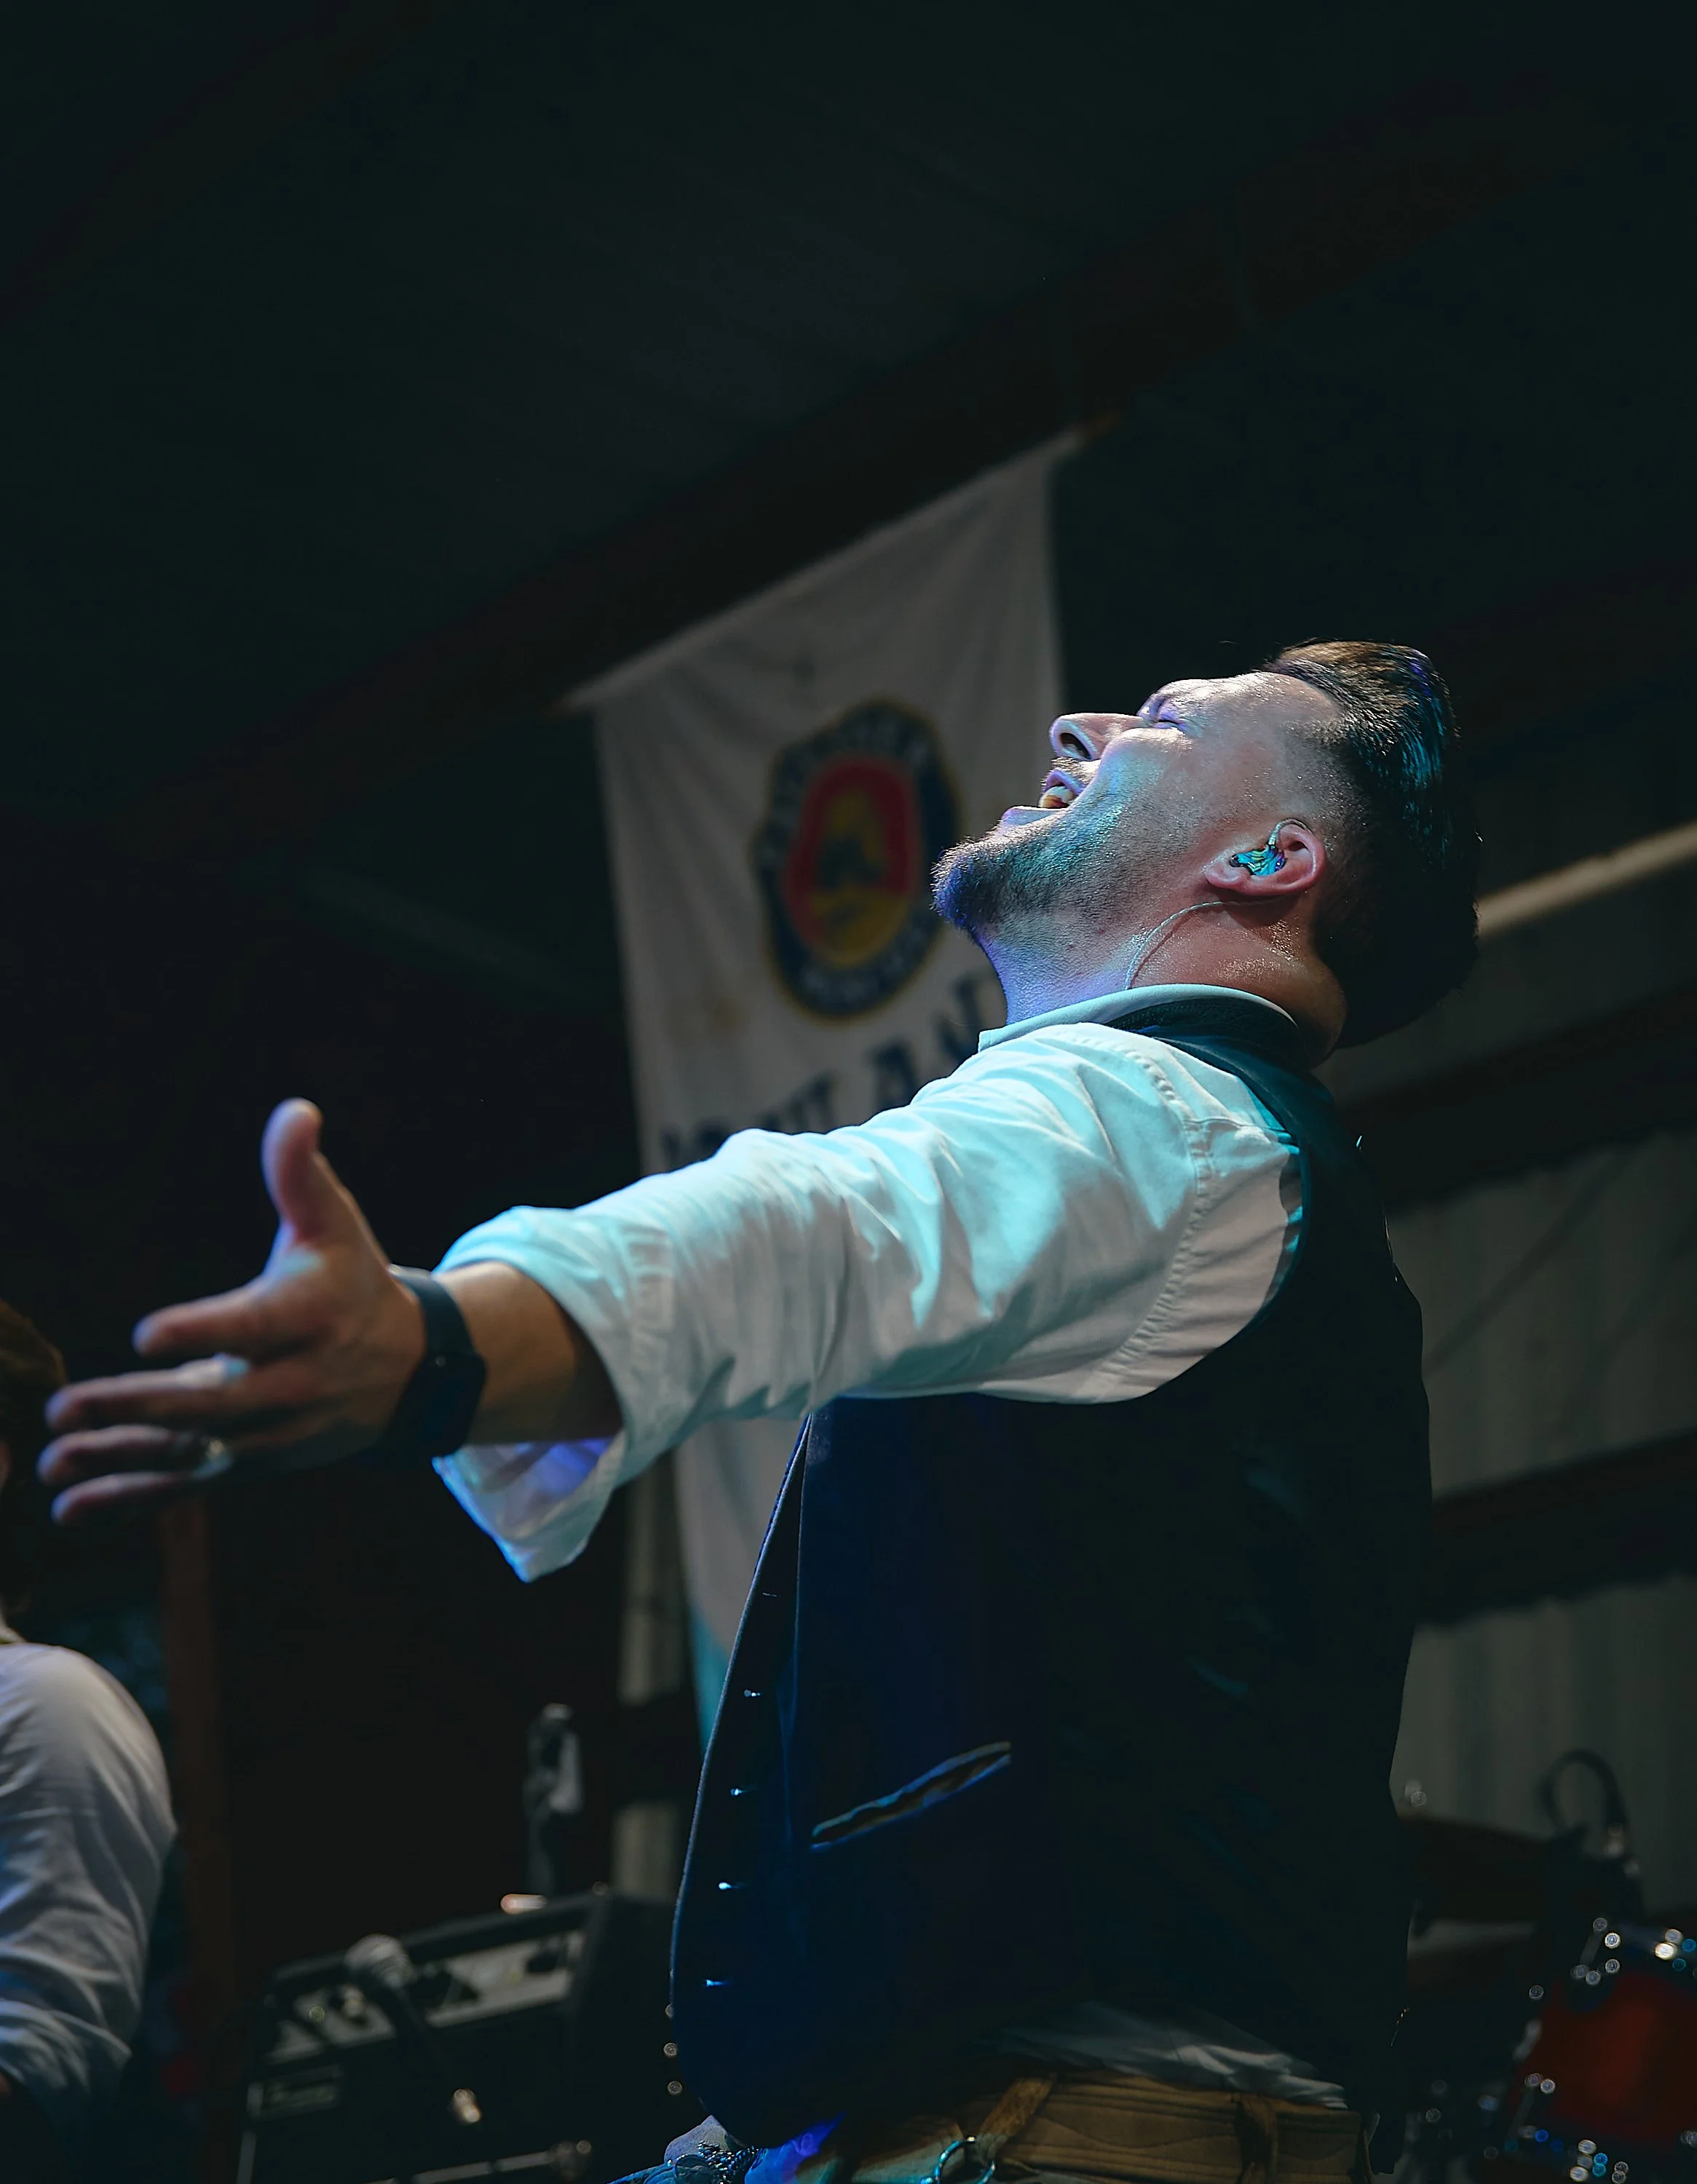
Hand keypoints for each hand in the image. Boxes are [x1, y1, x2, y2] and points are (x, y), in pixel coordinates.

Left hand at [41, 1100, 425, 1523]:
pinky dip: (127, 1499)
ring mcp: (272, 1433)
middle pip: (215, 1403)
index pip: (255, 1327)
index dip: (204, 1330)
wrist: (405, 1370)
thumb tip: (296, 1111)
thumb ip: (300, 1173)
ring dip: (120, 1458)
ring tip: (55, 1459)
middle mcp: (296, 1383)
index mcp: (312, 1316)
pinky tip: (68, 1509)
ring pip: (191, 1450)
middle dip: (139, 1406)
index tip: (145, 1334)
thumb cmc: (351, 1281)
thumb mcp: (334, 1223)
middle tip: (66, 1403)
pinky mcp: (250, 1462)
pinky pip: (186, 1485)